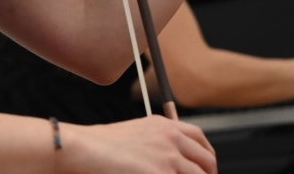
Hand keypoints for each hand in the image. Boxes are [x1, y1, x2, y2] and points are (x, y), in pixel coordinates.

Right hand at [61, 117, 216, 173]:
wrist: (85, 148)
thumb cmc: (102, 144)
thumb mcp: (137, 132)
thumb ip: (159, 140)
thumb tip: (174, 158)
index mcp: (165, 125)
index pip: (200, 139)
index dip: (208, 156)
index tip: (206, 168)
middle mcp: (171, 138)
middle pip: (207, 161)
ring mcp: (168, 157)